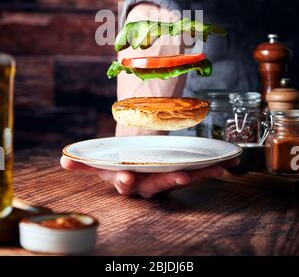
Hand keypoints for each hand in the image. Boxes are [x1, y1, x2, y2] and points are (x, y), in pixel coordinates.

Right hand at [60, 156, 238, 198]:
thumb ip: (84, 163)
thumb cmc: (120, 164)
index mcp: (129, 181)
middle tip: (179, 178)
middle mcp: (149, 184)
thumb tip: (63, 162)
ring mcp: (167, 179)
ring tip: (213, 170)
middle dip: (167, 182)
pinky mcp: (181, 173)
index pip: (126, 183)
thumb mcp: (101, 163)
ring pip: (181, 178)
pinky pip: (197, 171)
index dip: (126, 182)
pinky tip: (225, 165)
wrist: (138, 164)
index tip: (126, 179)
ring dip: (196, 176)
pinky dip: (210, 169)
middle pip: (158, 184)